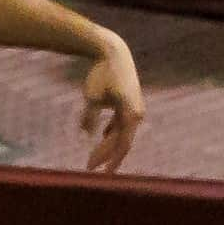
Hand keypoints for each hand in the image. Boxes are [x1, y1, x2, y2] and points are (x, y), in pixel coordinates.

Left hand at [79, 33, 145, 172]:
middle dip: (106, 155)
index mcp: (131, 115)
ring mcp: (134, 109)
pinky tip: (103, 137)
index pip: (121, 144)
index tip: (96, 170)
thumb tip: (86, 134)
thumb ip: (90, 117)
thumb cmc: (101, 74)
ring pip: (121, 133)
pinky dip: (112, 132)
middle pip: (121, 141)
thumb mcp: (92, 96)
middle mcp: (137, 114)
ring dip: (108, 145)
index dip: (109, 159)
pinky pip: (121, 123)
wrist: (114, 54)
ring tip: (94, 158)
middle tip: (89, 167)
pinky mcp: (129, 103)